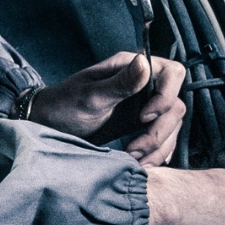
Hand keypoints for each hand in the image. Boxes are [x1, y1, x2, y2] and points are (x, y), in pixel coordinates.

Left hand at [29, 51, 186, 163]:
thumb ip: (120, 83)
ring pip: (172, 126)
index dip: (166, 96)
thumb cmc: (64, 106)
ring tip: (132, 159)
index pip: (172, 73)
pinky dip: (156, 154)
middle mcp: (142, 84)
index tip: (144, 117)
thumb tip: (145, 61)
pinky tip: (140, 162)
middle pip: (174, 106)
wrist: (49, 127)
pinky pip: (163, 139)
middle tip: (133, 149)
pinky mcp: (141, 126)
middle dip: (158, 132)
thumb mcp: (91, 97)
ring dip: (157, 147)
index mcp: (131, 67)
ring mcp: (144, 105)